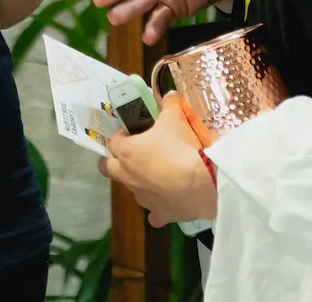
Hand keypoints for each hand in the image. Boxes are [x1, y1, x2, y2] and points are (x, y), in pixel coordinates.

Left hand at [100, 94, 217, 225]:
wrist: (203, 183)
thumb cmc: (182, 147)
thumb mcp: (175, 118)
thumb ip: (169, 104)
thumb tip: (169, 95)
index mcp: (126, 151)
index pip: (113, 141)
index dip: (122, 135)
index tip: (133, 132)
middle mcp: (128, 176)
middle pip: (108, 168)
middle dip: (114, 160)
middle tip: (132, 154)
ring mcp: (142, 197)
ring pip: (131, 189)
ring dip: (139, 182)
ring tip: (157, 174)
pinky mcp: (159, 214)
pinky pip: (153, 213)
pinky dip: (158, 206)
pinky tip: (168, 199)